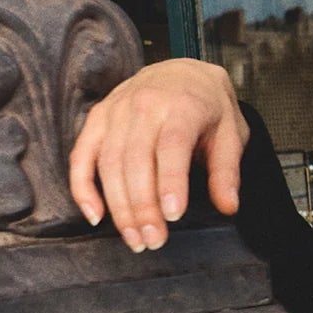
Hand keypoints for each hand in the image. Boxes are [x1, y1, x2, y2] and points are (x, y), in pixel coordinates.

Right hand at [68, 58, 249, 253]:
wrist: (184, 72)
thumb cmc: (209, 107)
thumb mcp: (231, 134)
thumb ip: (227, 171)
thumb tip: (229, 207)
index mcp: (181, 106)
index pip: (171, 147)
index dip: (170, 182)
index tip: (172, 215)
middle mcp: (143, 105)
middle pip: (136, 160)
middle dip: (142, 206)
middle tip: (153, 241)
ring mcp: (115, 111)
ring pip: (109, 163)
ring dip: (118, 206)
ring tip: (134, 238)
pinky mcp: (97, 119)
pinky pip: (82, 155)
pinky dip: (83, 186)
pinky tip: (95, 216)